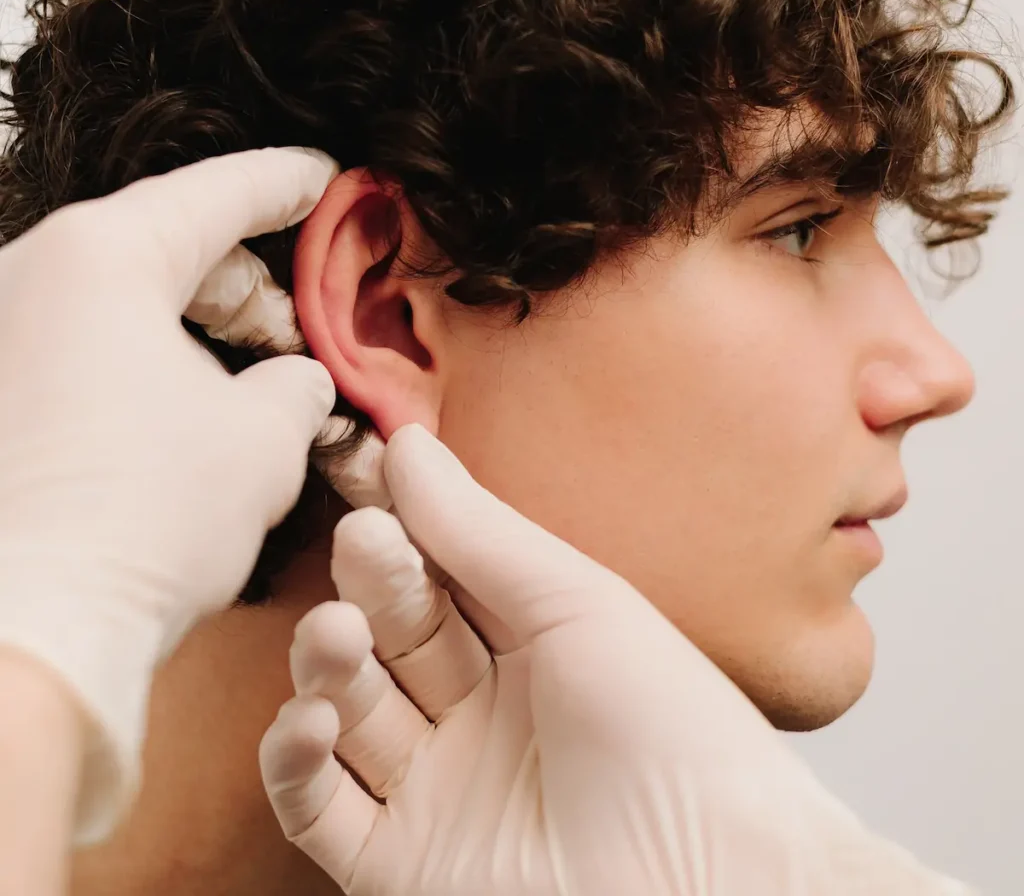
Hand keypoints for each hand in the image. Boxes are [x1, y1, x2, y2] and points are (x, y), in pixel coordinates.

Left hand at [0, 148, 339, 841]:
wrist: (27, 629)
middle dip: (250, 287)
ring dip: (199, 336)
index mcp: (100, 257)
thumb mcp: (265, 435)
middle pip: (166, 249)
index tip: (326, 178)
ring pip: (123, 305)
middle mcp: (27, 277)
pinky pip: (84, 352)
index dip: (287, 185)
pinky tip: (188, 418)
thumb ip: (299, 382)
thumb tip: (295, 379)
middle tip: (304, 330)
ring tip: (254, 387)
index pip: (215, 194)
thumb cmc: (142, 519)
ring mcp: (0, 338)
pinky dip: (146, 370)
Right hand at [261, 425, 968, 895]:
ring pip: (345, 710)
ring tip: (336, 636)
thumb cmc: (671, 728)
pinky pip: (317, 809)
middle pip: (388, 634)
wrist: (710, 875)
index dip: (402, 531)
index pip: (436, 574)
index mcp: (525, 644)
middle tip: (365, 545)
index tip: (371, 482)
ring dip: (326, 664)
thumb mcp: (573, 603)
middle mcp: (476, 712)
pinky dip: (295, 761)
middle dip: (370, 587)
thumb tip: (407, 445)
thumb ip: (478, 530)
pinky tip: (311, 717)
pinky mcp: (401, 863)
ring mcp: (436, 787)